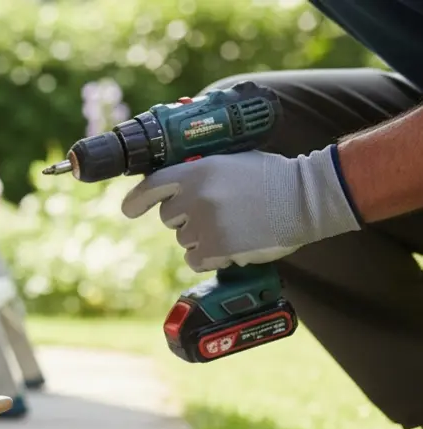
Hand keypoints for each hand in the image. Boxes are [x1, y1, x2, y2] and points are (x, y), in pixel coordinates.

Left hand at [120, 146, 361, 271]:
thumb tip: (174, 188)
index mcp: (197, 170)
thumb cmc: (273, 178)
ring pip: (183, 241)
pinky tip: (233, 244)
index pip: (152, 185)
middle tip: (219, 213)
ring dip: (202, 239)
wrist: (306, 198)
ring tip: (235, 226)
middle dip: (186, 220)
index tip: (129, 210)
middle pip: (168, 218)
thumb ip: (200, 173)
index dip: (137, 200)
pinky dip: (210, 258)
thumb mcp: (231, 162)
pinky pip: (195, 260)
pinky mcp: (215, 247)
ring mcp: (204, 223)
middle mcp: (195, 196)